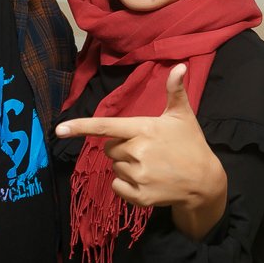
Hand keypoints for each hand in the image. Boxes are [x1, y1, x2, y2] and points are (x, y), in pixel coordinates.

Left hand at [56, 65, 226, 237]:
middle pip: (110, 149)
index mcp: (144, 129)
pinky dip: (126, 186)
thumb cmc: (190, 144)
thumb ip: (175, 91)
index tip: (59, 129)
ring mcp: (138, 176)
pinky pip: (117, 187)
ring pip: (114, 168)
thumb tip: (179, 66)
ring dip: (126, 167)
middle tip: (146, 149)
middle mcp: (138, 152)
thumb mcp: (183, 116)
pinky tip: (147, 181)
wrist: (204, 181)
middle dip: (122, 148)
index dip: (81, 127)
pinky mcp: (140, 197)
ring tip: (151, 166)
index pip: (106, 127)